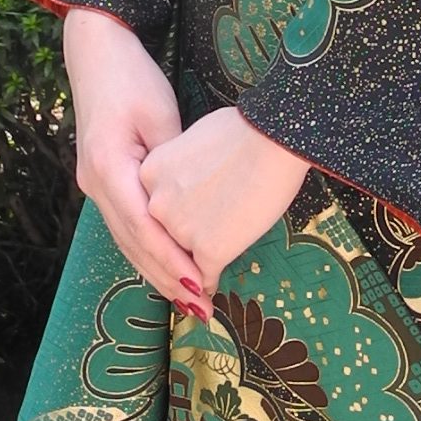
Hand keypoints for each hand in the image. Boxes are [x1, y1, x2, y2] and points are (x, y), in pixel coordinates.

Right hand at [63, 6, 200, 309]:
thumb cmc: (132, 77)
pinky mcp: (102, 181)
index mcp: (108, 167)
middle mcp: (94, 183)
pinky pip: (126, 227)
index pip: (143, 228)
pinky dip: (148, 252)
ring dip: (157, 273)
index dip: (172, 261)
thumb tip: (186, 206)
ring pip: (127, 241)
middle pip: (133, 244)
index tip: (201, 286)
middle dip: (167, 280)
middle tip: (201, 311)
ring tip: (190, 302)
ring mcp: (93, 185)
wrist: (97, 53)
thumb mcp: (159, 114)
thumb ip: (171, 163)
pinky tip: (168, 271)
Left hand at [142, 107, 309, 302]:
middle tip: (190, 265)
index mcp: (149, 174)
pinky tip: (212, 290)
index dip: (169, 222)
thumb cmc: (244, 130)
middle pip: (164, 237)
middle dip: (177, 252)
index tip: (180, 234)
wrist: (271, 139)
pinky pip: (205, 275)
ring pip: (182, 260)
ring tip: (201, 287)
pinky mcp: (208, 249)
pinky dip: (210, 283)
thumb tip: (194, 179)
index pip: (154, 208)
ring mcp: (179, 229)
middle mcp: (155, 205)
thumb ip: (182, 168)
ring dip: (192, 271)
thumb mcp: (194, 140)